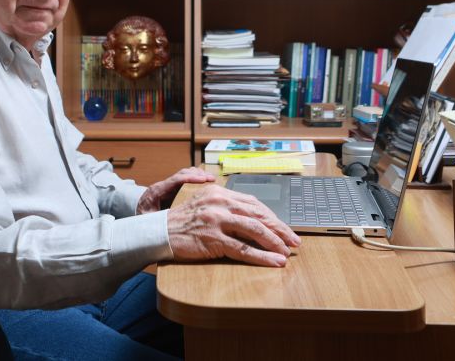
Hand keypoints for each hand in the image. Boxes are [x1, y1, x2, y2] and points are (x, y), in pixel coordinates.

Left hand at [137, 167, 215, 213]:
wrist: (136, 212)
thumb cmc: (142, 217)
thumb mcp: (149, 220)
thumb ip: (160, 219)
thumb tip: (173, 221)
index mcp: (157, 191)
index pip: (176, 180)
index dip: (190, 178)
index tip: (203, 180)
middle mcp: (164, 185)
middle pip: (182, 174)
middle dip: (198, 175)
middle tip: (212, 179)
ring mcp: (168, 186)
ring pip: (185, 174)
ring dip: (198, 175)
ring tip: (212, 180)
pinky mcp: (172, 189)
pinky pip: (185, 180)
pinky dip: (196, 180)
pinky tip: (205, 183)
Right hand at [165, 184, 300, 267]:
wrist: (159, 231)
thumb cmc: (182, 220)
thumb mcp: (204, 203)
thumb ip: (225, 204)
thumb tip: (250, 214)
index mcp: (220, 193)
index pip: (254, 203)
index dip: (272, 216)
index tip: (284, 227)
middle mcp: (220, 202)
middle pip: (258, 215)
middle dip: (279, 229)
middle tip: (294, 240)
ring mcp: (217, 220)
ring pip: (254, 230)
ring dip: (275, 242)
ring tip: (287, 251)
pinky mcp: (213, 239)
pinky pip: (243, 249)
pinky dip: (261, 256)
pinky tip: (273, 261)